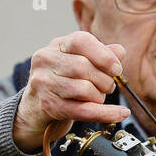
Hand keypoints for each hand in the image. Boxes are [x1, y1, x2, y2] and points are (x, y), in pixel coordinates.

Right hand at [13, 32, 130, 152]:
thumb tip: (119, 51)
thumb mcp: (79, 61)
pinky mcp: (48, 105)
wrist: (35, 105)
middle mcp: (46, 61)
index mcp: (57, 45)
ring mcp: (44, 83)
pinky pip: (83, 110)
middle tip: (109, 87)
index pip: (81, 41)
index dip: (103, 55)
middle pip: (84, 67)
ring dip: (100, 96)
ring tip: (99, 97)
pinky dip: (106, 113)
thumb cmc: (62, 80)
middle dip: (104, 80)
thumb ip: (101, 54)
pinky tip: (119, 113)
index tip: (116, 69)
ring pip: (83, 89)